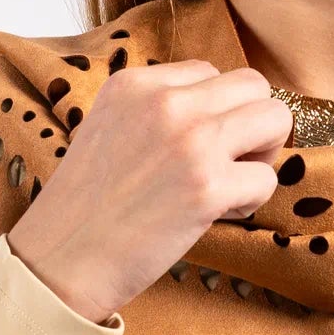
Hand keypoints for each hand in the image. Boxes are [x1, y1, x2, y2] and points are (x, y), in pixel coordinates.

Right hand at [7, 59, 292, 325]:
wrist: (59, 263)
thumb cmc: (85, 209)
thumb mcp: (107, 129)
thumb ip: (154, 112)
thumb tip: (218, 114)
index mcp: (134, 84)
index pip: (209, 71)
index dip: (213, 111)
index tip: (193, 148)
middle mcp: (165, 102)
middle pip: (252, 85)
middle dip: (251, 125)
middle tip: (227, 164)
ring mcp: (190, 142)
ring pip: (275, 118)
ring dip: (261, 155)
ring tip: (229, 185)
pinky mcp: (208, 188)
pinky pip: (267, 178)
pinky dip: (251, 201)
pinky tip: (216, 216)